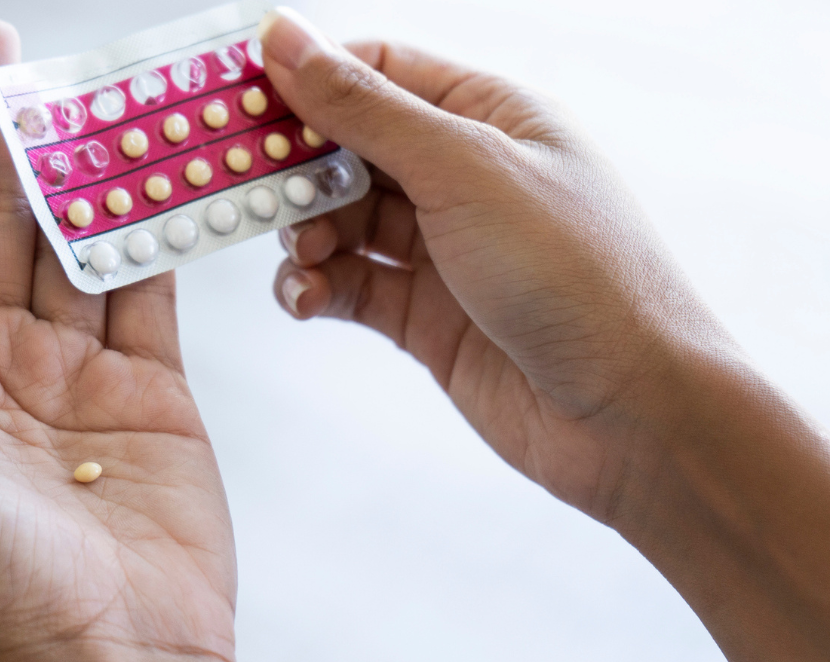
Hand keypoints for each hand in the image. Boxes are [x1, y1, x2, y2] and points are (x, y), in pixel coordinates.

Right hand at [259, 8, 829, 661]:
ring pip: (338, 220)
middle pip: (347, 147)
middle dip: (293, 166)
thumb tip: (286, 39)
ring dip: (302, 233)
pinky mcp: (422, 315)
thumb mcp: (462, 169)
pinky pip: (347, 284)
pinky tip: (305, 297)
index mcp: (487, 116)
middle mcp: (461, 176)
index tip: (237, 99)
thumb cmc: (577, 274)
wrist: (630, 415)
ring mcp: (441, 249)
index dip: (305, 78)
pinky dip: (313, 288)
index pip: (377, 71)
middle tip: (243, 186)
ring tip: (299, 253)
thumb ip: (364, 108)